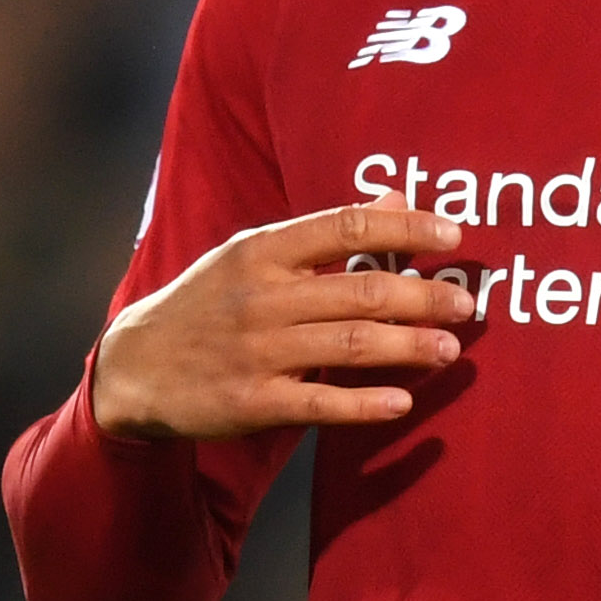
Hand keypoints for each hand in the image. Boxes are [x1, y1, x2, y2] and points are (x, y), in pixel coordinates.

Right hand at [90, 198, 471, 439]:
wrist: (134, 367)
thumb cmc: (207, 303)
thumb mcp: (253, 254)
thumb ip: (326, 232)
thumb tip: (399, 197)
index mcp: (262, 250)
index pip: (345, 226)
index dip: (405, 228)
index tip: (453, 234)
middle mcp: (261, 296)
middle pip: (360, 291)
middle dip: (423, 296)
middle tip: (465, 304)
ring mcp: (256, 351)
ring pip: (350, 345)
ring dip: (408, 347)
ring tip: (448, 350)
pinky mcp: (252, 402)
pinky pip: (320, 404)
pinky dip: (365, 403)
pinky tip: (403, 401)